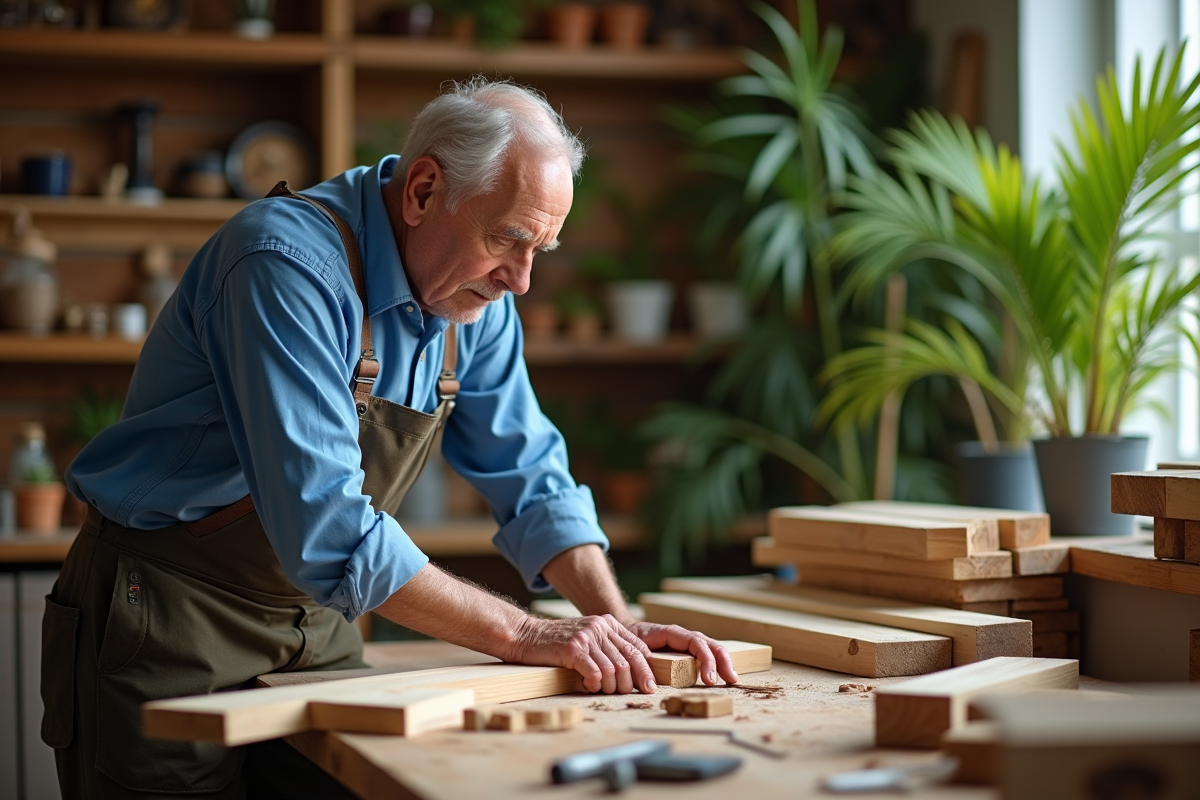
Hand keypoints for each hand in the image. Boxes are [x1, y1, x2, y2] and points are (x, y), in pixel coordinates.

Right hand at [509, 614, 656, 693]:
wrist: (527, 635)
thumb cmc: (557, 643)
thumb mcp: (588, 638)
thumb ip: (607, 647)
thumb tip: (630, 672)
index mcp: (607, 624)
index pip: (637, 647)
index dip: (646, 668)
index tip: (649, 686)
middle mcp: (600, 627)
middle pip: (628, 660)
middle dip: (631, 682)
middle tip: (625, 693)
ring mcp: (586, 637)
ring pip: (612, 669)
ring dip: (610, 686)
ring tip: (602, 690)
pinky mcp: (572, 649)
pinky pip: (594, 672)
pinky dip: (594, 684)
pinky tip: (587, 686)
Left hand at [627, 621, 738, 685]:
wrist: (626, 632)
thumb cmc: (631, 641)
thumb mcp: (637, 649)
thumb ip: (647, 661)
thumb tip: (653, 680)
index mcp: (673, 633)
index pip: (696, 642)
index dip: (706, 660)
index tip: (709, 679)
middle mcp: (684, 637)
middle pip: (709, 644)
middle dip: (722, 660)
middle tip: (730, 679)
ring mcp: (687, 644)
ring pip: (711, 648)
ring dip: (723, 662)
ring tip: (731, 678)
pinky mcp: (687, 652)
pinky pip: (705, 655)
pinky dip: (716, 663)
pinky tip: (723, 675)